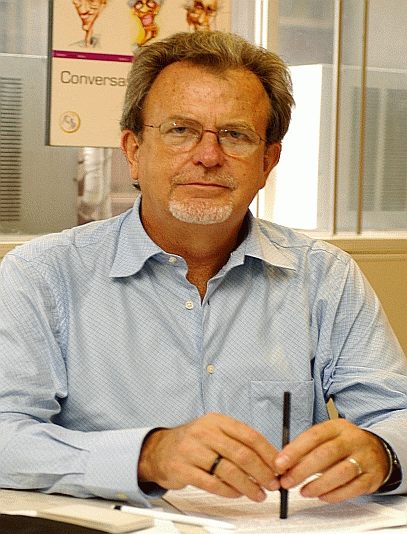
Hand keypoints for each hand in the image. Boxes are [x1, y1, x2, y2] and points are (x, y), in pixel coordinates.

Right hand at [138, 413, 279, 501]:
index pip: (249, 435)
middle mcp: (204, 432)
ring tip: (257, 493)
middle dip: (261, 472)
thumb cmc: (194, 442)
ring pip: (228, 471)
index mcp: (216, 421)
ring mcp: (192, 450)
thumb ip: (238, 441)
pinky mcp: (182, 469)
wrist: (160, 449)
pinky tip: (236, 493)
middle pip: (241, 454)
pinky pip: (212, 484)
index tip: (278, 466)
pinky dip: (228, 491)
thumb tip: (268, 458)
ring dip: (248, 485)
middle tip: (272, 483)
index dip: (267, 452)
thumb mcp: (214, 432)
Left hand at [273, 419, 389, 502]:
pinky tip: (321, 496)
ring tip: (303, 491)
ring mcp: (365, 458)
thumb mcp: (327, 438)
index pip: (314, 435)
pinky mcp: (372, 477)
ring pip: (341, 472)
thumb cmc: (344, 445)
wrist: (378, 452)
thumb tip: (283, 462)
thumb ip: (306, 448)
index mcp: (338, 426)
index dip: (294, 450)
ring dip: (318, 484)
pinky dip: (334, 495)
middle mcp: (353, 439)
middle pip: (326, 454)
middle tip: (287, 481)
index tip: (280, 464)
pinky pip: (353, 489)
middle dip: (303, 469)